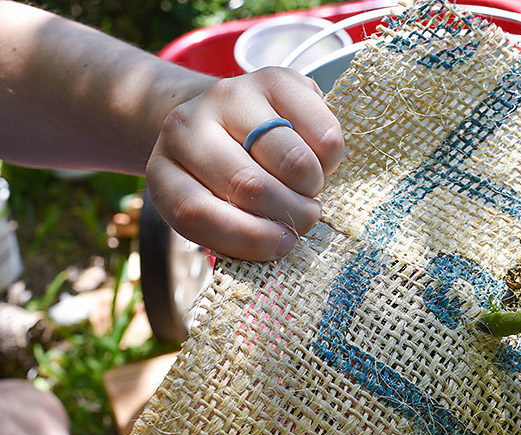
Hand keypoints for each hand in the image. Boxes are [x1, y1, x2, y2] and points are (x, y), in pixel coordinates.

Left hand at [145, 67, 343, 260]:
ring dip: (312, 187)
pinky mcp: (275, 79)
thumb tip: (283, 241)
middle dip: (291, 214)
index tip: (282, 244)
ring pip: (292, 160)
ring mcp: (231, 96)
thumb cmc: (228, 181)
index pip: (196, 212)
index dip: (248, 238)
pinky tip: (317, 159)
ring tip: (308, 187)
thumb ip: (236, 232)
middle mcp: (187, 126)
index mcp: (164, 171)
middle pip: (250, 186)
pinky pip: (323, 135)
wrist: (231, 117)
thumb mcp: (218, 212)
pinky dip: (330, 160)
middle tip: (304, 218)